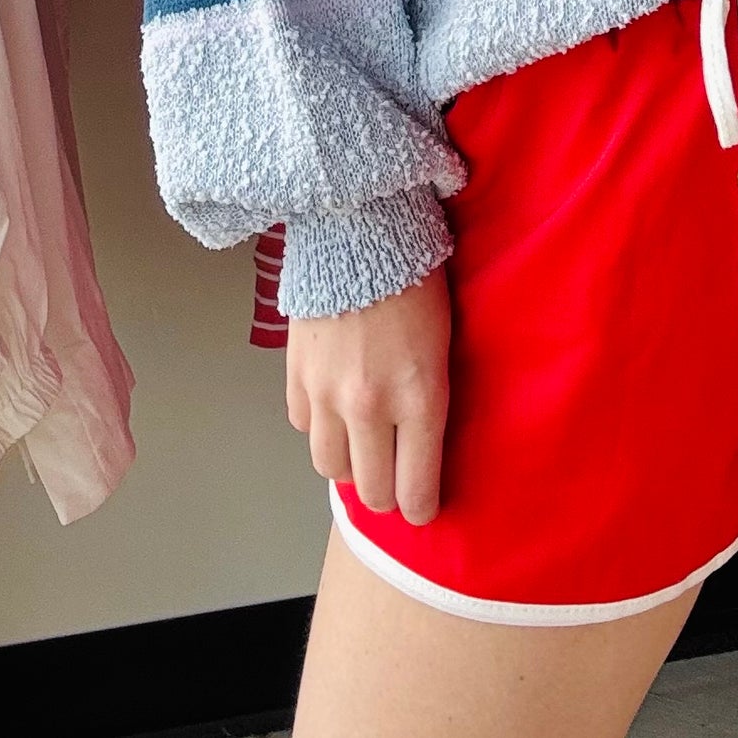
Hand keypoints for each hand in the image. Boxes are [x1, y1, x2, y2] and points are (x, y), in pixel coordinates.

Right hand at [287, 266, 450, 525]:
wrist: (359, 228)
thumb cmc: (416, 278)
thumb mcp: (442, 343)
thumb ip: (430, 400)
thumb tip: (421, 448)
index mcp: (420, 397)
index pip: (416, 490)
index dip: (421, 509)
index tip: (423, 508)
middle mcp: (370, 406)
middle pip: (371, 491)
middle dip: (386, 494)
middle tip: (395, 479)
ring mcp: (327, 394)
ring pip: (332, 468)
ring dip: (350, 463)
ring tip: (363, 443)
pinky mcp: (296, 376)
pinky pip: (305, 428)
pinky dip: (320, 425)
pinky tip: (335, 404)